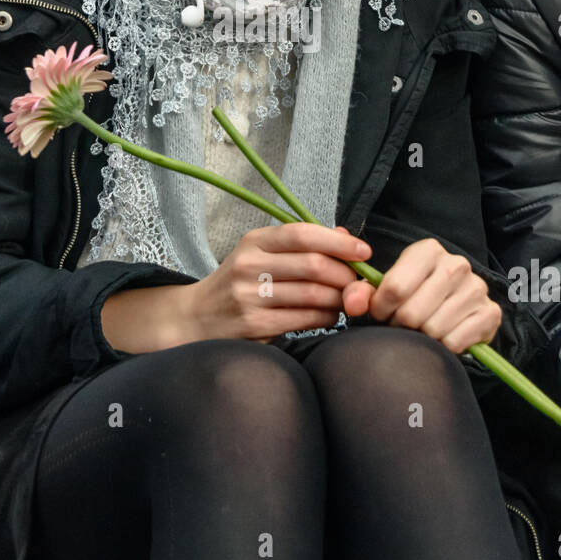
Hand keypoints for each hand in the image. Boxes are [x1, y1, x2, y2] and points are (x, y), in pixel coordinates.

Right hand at [182, 220, 371, 343]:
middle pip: (314, 265)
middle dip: (345, 275)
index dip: (340, 241)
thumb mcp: (260, 254)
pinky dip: (326, 318)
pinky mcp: (254, 325)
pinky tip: (329, 316)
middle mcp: (249, 265)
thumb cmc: (238, 283)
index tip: (364, 251)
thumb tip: (345, 233)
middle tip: (356, 283)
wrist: (196, 318)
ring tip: (344, 301)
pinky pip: (305, 319)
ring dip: (339, 299)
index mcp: (254, 241)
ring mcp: (250, 296)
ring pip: (314, 294)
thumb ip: (301, 244)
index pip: (303, 233)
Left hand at [341, 236, 500, 353]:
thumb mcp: (384, 289)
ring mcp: (476, 288)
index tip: (380, 314)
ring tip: (421, 330)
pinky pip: (454, 342)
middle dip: (400, 326)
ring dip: (421, 338)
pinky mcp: (490, 313)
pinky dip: (443, 347)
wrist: (454, 310)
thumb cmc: (413, 297)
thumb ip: (360, 294)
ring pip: (433, 330)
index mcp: (428, 250)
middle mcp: (456, 264)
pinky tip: (443, 337)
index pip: (394, 287)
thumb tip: (353, 303)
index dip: (380, 309)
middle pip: (412, 313)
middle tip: (402, 325)